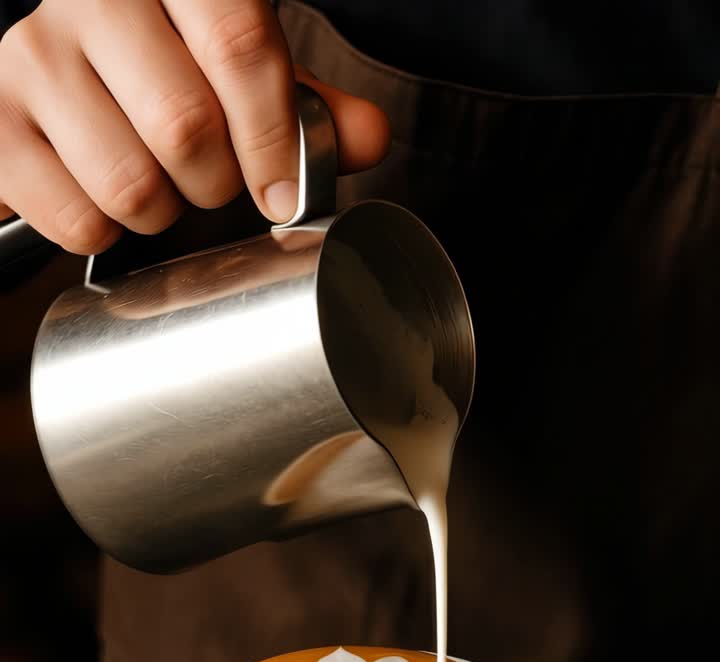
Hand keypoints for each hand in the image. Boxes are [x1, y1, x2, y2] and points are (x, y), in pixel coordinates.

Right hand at [0, 0, 388, 249]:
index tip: (284, 195)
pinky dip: (106, 231)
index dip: (272, 138)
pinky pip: (78, 220)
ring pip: (131, 186)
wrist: (61, 68)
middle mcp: (92, 0)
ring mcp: (33, 59)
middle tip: (210, 181)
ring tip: (156, 183)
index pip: (239, 50)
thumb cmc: (161, 65)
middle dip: (216, 184)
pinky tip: (103, 194)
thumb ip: (306, 104)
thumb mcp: (240, 69)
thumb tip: (369, 139)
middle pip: (186, 128)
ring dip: (161, 214)